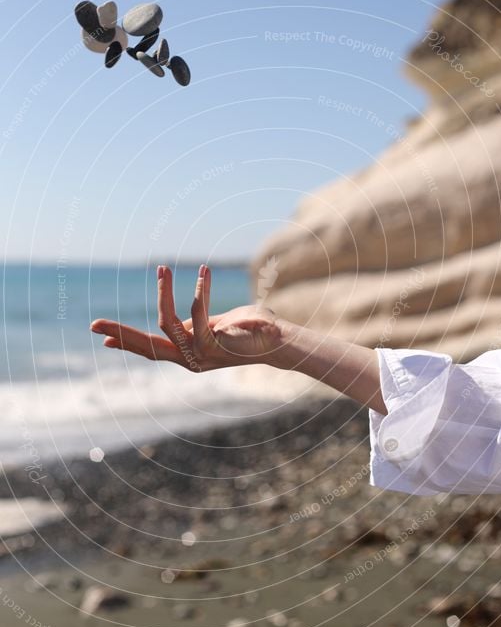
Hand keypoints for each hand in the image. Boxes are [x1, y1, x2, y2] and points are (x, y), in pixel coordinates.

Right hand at [90, 265, 283, 371]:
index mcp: (187, 355)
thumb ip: (191, 324)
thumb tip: (170, 322)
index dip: (127, 342)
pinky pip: (197, 313)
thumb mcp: (212, 325)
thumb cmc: (250, 329)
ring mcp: (201, 354)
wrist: (280, 340)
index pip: (150, 350)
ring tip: (162, 267)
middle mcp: (190, 359)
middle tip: (93, 324)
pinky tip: (204, 272)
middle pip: (146, 347)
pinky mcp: (214, 345)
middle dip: (120, 333)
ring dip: (163, 293)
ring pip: (167, 323)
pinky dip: (199, 290)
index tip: (103, 339)